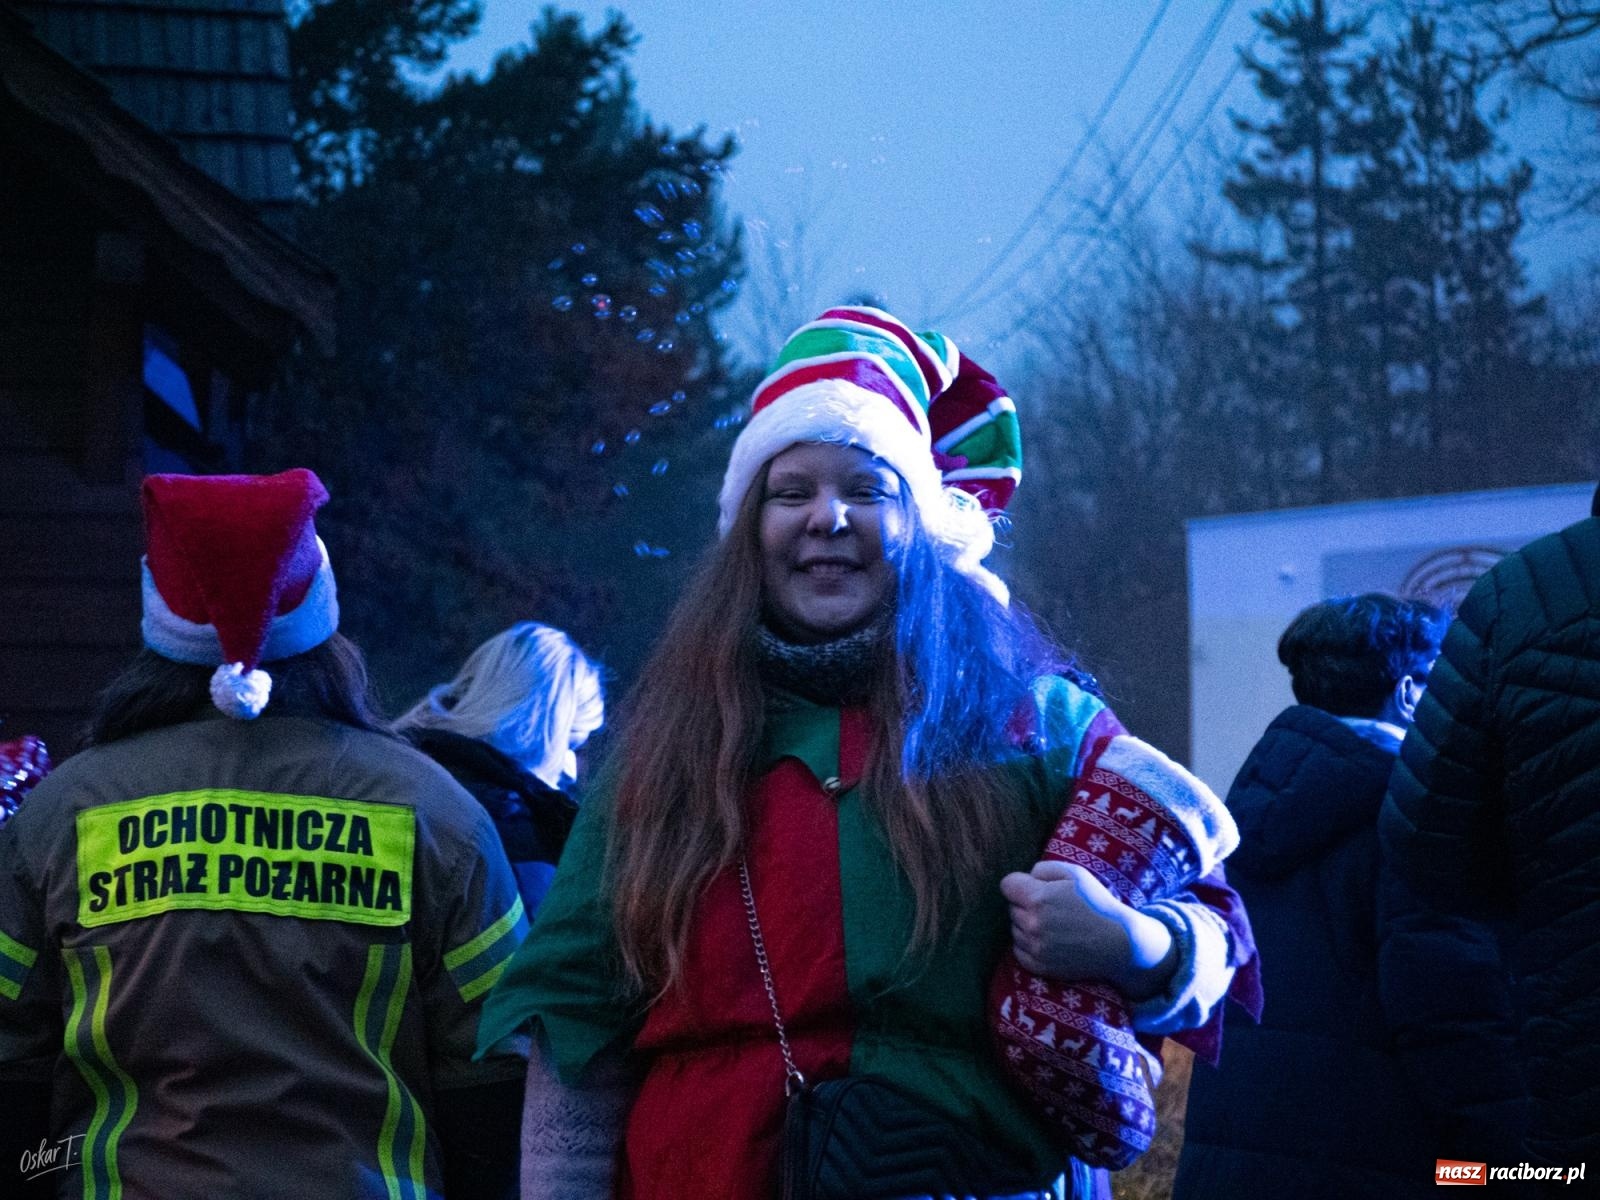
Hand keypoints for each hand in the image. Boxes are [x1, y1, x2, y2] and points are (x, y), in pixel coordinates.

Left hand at [1001, 861, 1177, 999]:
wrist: (1118, 942)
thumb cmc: (1097, 903)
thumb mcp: (1075, 873)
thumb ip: (1043, 868)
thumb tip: (1026, 877)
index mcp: (1037, 898)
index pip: (1006, 885)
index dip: (1020, 884)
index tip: (1034, 888)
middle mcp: (1032, 923)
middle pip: (1011, 907)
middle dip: (1025, 905)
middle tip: (1052, 908)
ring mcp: (1034, 947)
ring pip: (1015, 929)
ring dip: (1027, 925)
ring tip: (1054, 925)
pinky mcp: (1038, 966)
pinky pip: (1019, 950)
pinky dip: (1029, 945)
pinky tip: (1050, 940)